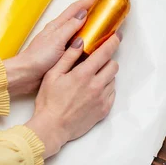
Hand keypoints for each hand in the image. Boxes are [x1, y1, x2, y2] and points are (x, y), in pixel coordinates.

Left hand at [3, 0, 98, 96]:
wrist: (26, 75)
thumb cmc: (37, 58)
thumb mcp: (56, 40)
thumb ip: (70, 27)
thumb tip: (83, 14)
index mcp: (58, 25)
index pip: (77, 8)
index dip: (91, 0)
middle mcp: (61, 32)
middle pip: (80, 16)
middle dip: (94, 10)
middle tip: (108, 8)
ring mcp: (62, 42)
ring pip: (81, 29)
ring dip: (93, 25)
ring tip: (106, 24)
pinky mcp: (64, 53)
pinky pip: (80, 43)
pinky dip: (89, 41)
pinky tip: (96, 45)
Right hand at [25, 31, 121, 157]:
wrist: (52, 127)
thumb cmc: (49, 102)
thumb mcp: (53, 74)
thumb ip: (68, 56)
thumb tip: (80, 42)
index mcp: (84, 74)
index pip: (105, 53)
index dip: (113, 42)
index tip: (116, 37)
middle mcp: (96, 86)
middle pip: (113, 65)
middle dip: (107, 60)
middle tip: (97, 62)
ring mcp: (102, 99)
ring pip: (113, 79)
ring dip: (106, 75)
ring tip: (92, 79)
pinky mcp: (104, 110)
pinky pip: (112, 93)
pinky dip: (106, 89)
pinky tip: (94, 91)